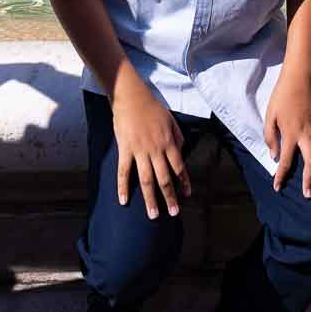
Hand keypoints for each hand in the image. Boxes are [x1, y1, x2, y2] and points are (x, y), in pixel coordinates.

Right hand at [113, 77, 190, 219]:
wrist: (131, 96)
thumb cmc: (152, 107)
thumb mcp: (171, 120)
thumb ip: (178, 137)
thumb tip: (181, 153)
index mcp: (169, 142)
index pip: (179, 167)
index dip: (183, 182)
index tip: (187, 195)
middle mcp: (156, 149)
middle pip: (164, 178)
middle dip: (170, 197)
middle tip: (173, 213)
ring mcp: (139, 151)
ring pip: (146, 180)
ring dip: (150, 199)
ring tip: (153, 215)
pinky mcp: (125, 149)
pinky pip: (124, 172)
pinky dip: (123, 187)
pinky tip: (124, 201)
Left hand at [264, 75, 310, 198]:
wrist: (296, 80)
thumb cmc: (280, 98)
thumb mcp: (269, 117)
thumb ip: (270, 137)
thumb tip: (274, 155)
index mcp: (290, 135)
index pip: (284, 161)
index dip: (281, 175)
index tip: (277, 188)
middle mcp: (305, 135)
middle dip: (309, 179)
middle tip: (309, 195)